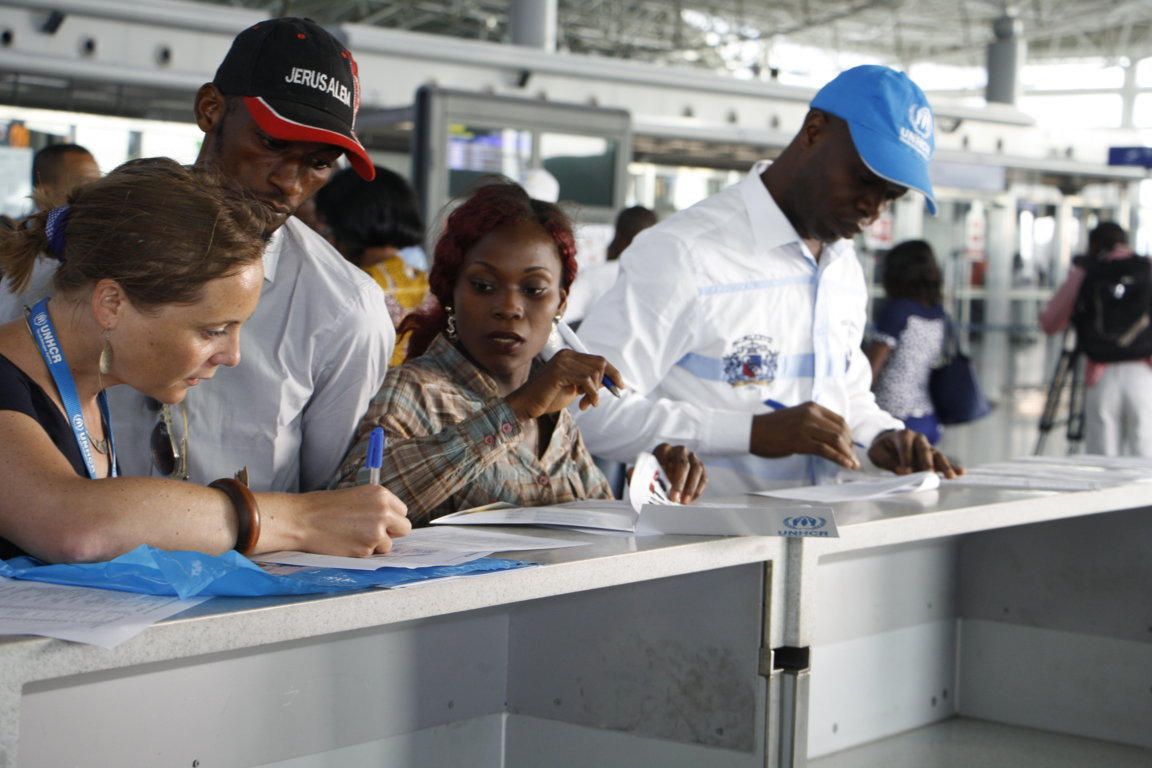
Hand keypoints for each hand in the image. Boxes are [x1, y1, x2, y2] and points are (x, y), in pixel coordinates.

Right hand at [291, 484, 411, 555]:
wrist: (302, 520)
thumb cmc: (323, 507)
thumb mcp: (356, 496)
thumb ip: (376, 507)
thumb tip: (390, 522)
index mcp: (381, 494)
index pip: (402, 511)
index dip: (392, 518)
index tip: (382, 522)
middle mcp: (383, 512)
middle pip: (404, 528)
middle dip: (392, 533)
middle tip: (374, 533)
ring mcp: (376, 532)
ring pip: (388, 545)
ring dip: (375, 545)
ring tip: (352, 536)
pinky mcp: (366, 550)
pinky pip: (371, 555)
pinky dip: (361, 552)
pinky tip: (345, 543)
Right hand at [505, 349, 624, 420]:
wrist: (526, 405)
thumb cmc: (547, 398)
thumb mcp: (573, 389)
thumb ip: (588, 383)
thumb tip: (609, 381)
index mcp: (569, 356)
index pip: (599, 360)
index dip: (613, 372)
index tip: (621, 386)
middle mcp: (566, 355)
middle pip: (600, 363)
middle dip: (605, 383)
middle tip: (595, 401)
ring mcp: (562, 362)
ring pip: (595, 372)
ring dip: (595, 392)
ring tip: (587, 404)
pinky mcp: (559, 372)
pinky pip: (586, 380)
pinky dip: (591, 393)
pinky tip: (587, 403)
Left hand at [651, 443, 707, 502]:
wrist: (661, 476)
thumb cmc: (653, 477)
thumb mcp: (649, 475)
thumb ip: (653, 479)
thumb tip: (658, 488)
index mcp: (664, 449)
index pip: (667, 458)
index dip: (666, 474)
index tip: (664, 486)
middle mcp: (680, 450)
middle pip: (683, 464)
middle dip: (680, 482)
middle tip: (674, 498)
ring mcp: (692, 457)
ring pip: (697, 469)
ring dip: (691, 487)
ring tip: (684, 501)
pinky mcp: (700, 467)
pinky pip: (703, 478)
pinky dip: (697, 490)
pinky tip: (690, 500)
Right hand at [749, 402, 859, 469]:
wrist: (752, 431)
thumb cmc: (772, 428)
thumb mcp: (797, 419)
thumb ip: (814, 423)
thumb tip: (832, 438)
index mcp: (812, 407)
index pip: (840, 421)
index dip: (849, 436)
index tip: (850, 448)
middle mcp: (811, 414)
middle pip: (841, 430)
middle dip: (850, 447)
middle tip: (852, 459)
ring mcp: (805, 426)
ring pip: (836, 440)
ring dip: (847, 454)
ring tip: (852, 465)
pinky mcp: (799, 441)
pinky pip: (825, 450)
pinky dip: (838, 458)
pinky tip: (845, 464)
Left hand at [867, 429, 962, 477]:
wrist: (889, 443)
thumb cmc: (882, 448)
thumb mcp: (877, 453)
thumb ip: (888, 461)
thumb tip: (902, 471)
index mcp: (903, 435)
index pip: (905, 447)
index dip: (906, 459)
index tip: (907, 472)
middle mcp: (918, 438)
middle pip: (924, 450)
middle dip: (927, 462)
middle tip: (929, 473)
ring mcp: (927, 446)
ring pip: (937, 455)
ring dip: (944, 465)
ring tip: (952, 475)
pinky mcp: (933, 455)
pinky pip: (943, 460)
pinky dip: (952, 466)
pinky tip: (961, 472)